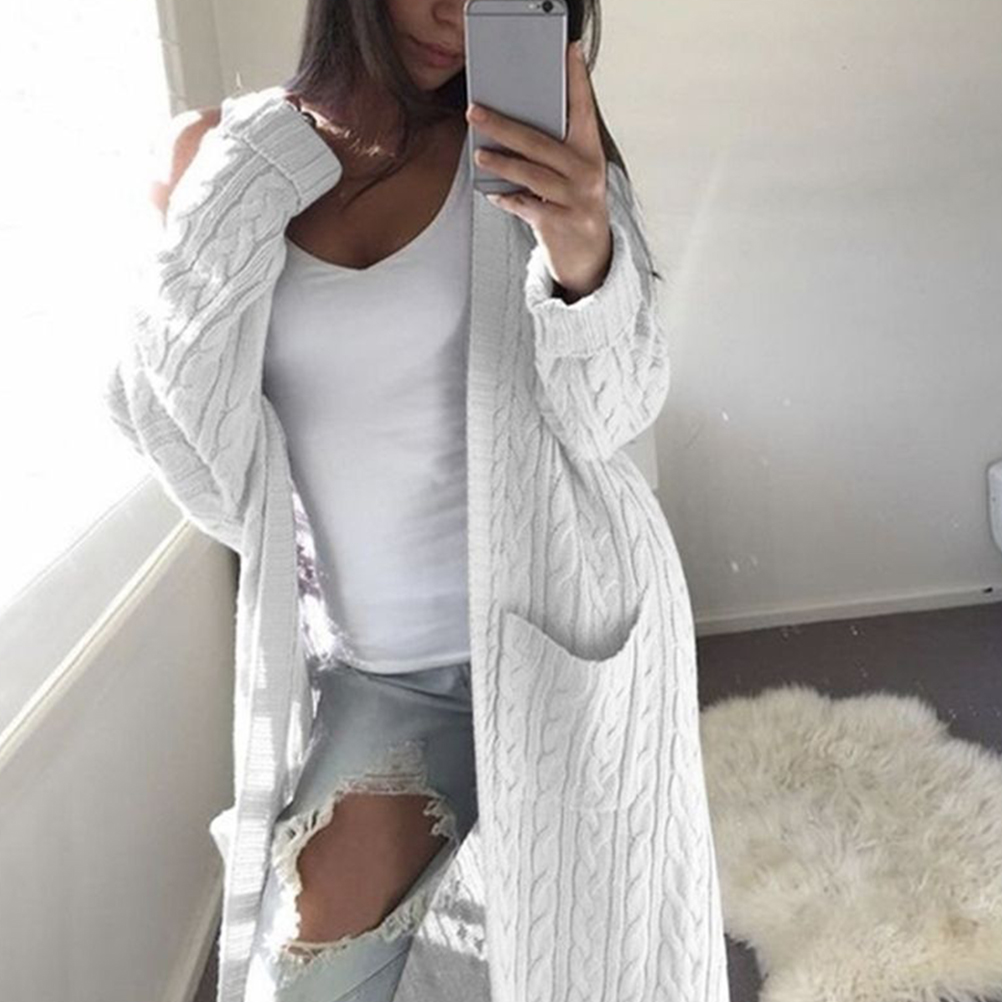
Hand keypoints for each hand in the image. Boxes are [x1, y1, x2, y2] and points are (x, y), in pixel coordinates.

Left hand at [465, 40, 611, 301]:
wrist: (590, 257)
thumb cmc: (574, 206)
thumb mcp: (574, 175)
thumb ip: (554, 152)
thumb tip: (508, 131)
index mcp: (590, 152)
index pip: (583, 108)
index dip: (577, 79)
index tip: (570, 50)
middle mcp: (587, 172)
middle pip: (540, 142)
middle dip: (504, 125)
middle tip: (475, 112)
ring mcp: (576, 199)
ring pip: (531, 174)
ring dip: (502, 164)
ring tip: (479, 156)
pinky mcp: (561, 223)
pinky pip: (527, 206)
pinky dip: (509, 200)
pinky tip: (495, 195)